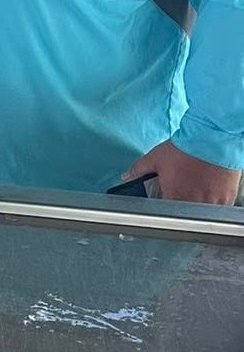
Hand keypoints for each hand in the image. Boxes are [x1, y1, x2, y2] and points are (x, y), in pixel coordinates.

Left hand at [119, 139, 240, 207]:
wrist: (213, 139)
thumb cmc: (186, 148)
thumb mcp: (155, 157)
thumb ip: (139, 169)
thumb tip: (126, 176)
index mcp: (174, 197)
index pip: (166, 212)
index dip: (165, 205)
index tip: (166, 198)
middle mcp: (193, 203)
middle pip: (185, 213)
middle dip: (181, 203)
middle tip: (182, 189)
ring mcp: (211, 203)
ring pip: (202, 212)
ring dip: (198, 203)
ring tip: (197, 187)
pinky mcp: (226, 199)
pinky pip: (218, 208)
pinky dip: (213, 201)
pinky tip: (209, 189)